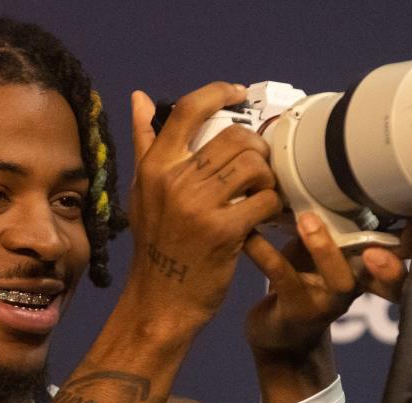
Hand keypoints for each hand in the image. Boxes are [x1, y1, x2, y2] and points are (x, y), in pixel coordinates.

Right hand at [126, 83, 282, 335]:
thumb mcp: (141, 193)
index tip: (238, 94)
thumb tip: (139, 98)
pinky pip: (265, 200)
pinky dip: (272, 206)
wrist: (161, 301)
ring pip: (255, 165)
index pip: (189, 109)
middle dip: (256, 148)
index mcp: (155, 167)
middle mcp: (174, 181)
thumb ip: (144, 144)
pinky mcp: (224, 231)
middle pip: (235, 136)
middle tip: (258, 168)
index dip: (219, 93)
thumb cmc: (156, 246)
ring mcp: (199, 206)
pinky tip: (262, 217)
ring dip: (267, 178)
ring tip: (259, 194)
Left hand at [244, 212, 409, 356]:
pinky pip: (284, 278)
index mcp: (367, 269)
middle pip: (385, 273)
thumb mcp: (320, 252)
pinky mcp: (296, 312)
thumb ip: (333, 223)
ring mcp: (328, 303)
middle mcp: (355, 287)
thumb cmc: (301, 283)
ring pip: (339, 279)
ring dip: (324, 248)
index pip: (402, 254)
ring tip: (306, 219)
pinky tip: (251, 237)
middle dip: (388, 259)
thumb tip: (329, 168)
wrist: (275, 335)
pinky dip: (266, 255)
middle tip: (376, 237)